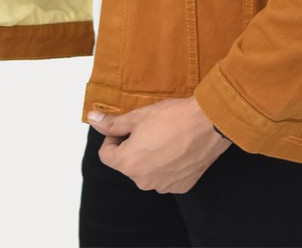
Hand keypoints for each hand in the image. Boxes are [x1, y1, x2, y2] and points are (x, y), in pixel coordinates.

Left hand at [87, 96, 230, 193]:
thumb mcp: (138, 115)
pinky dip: (167, 165)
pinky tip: (178, 149)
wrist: (209, 123)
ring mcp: (162, 186)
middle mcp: (143, 181)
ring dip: (150, 157)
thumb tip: (92, 118)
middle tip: (149, 129)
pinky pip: (165, 177)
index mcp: (128, 163)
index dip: (113, 138)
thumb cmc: (173, 116)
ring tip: (165, 137)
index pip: (106, 154)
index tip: (127, 127)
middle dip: (132, 148)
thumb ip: (112, 123)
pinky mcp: (180, 186)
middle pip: (127, 164)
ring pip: (146, 171)